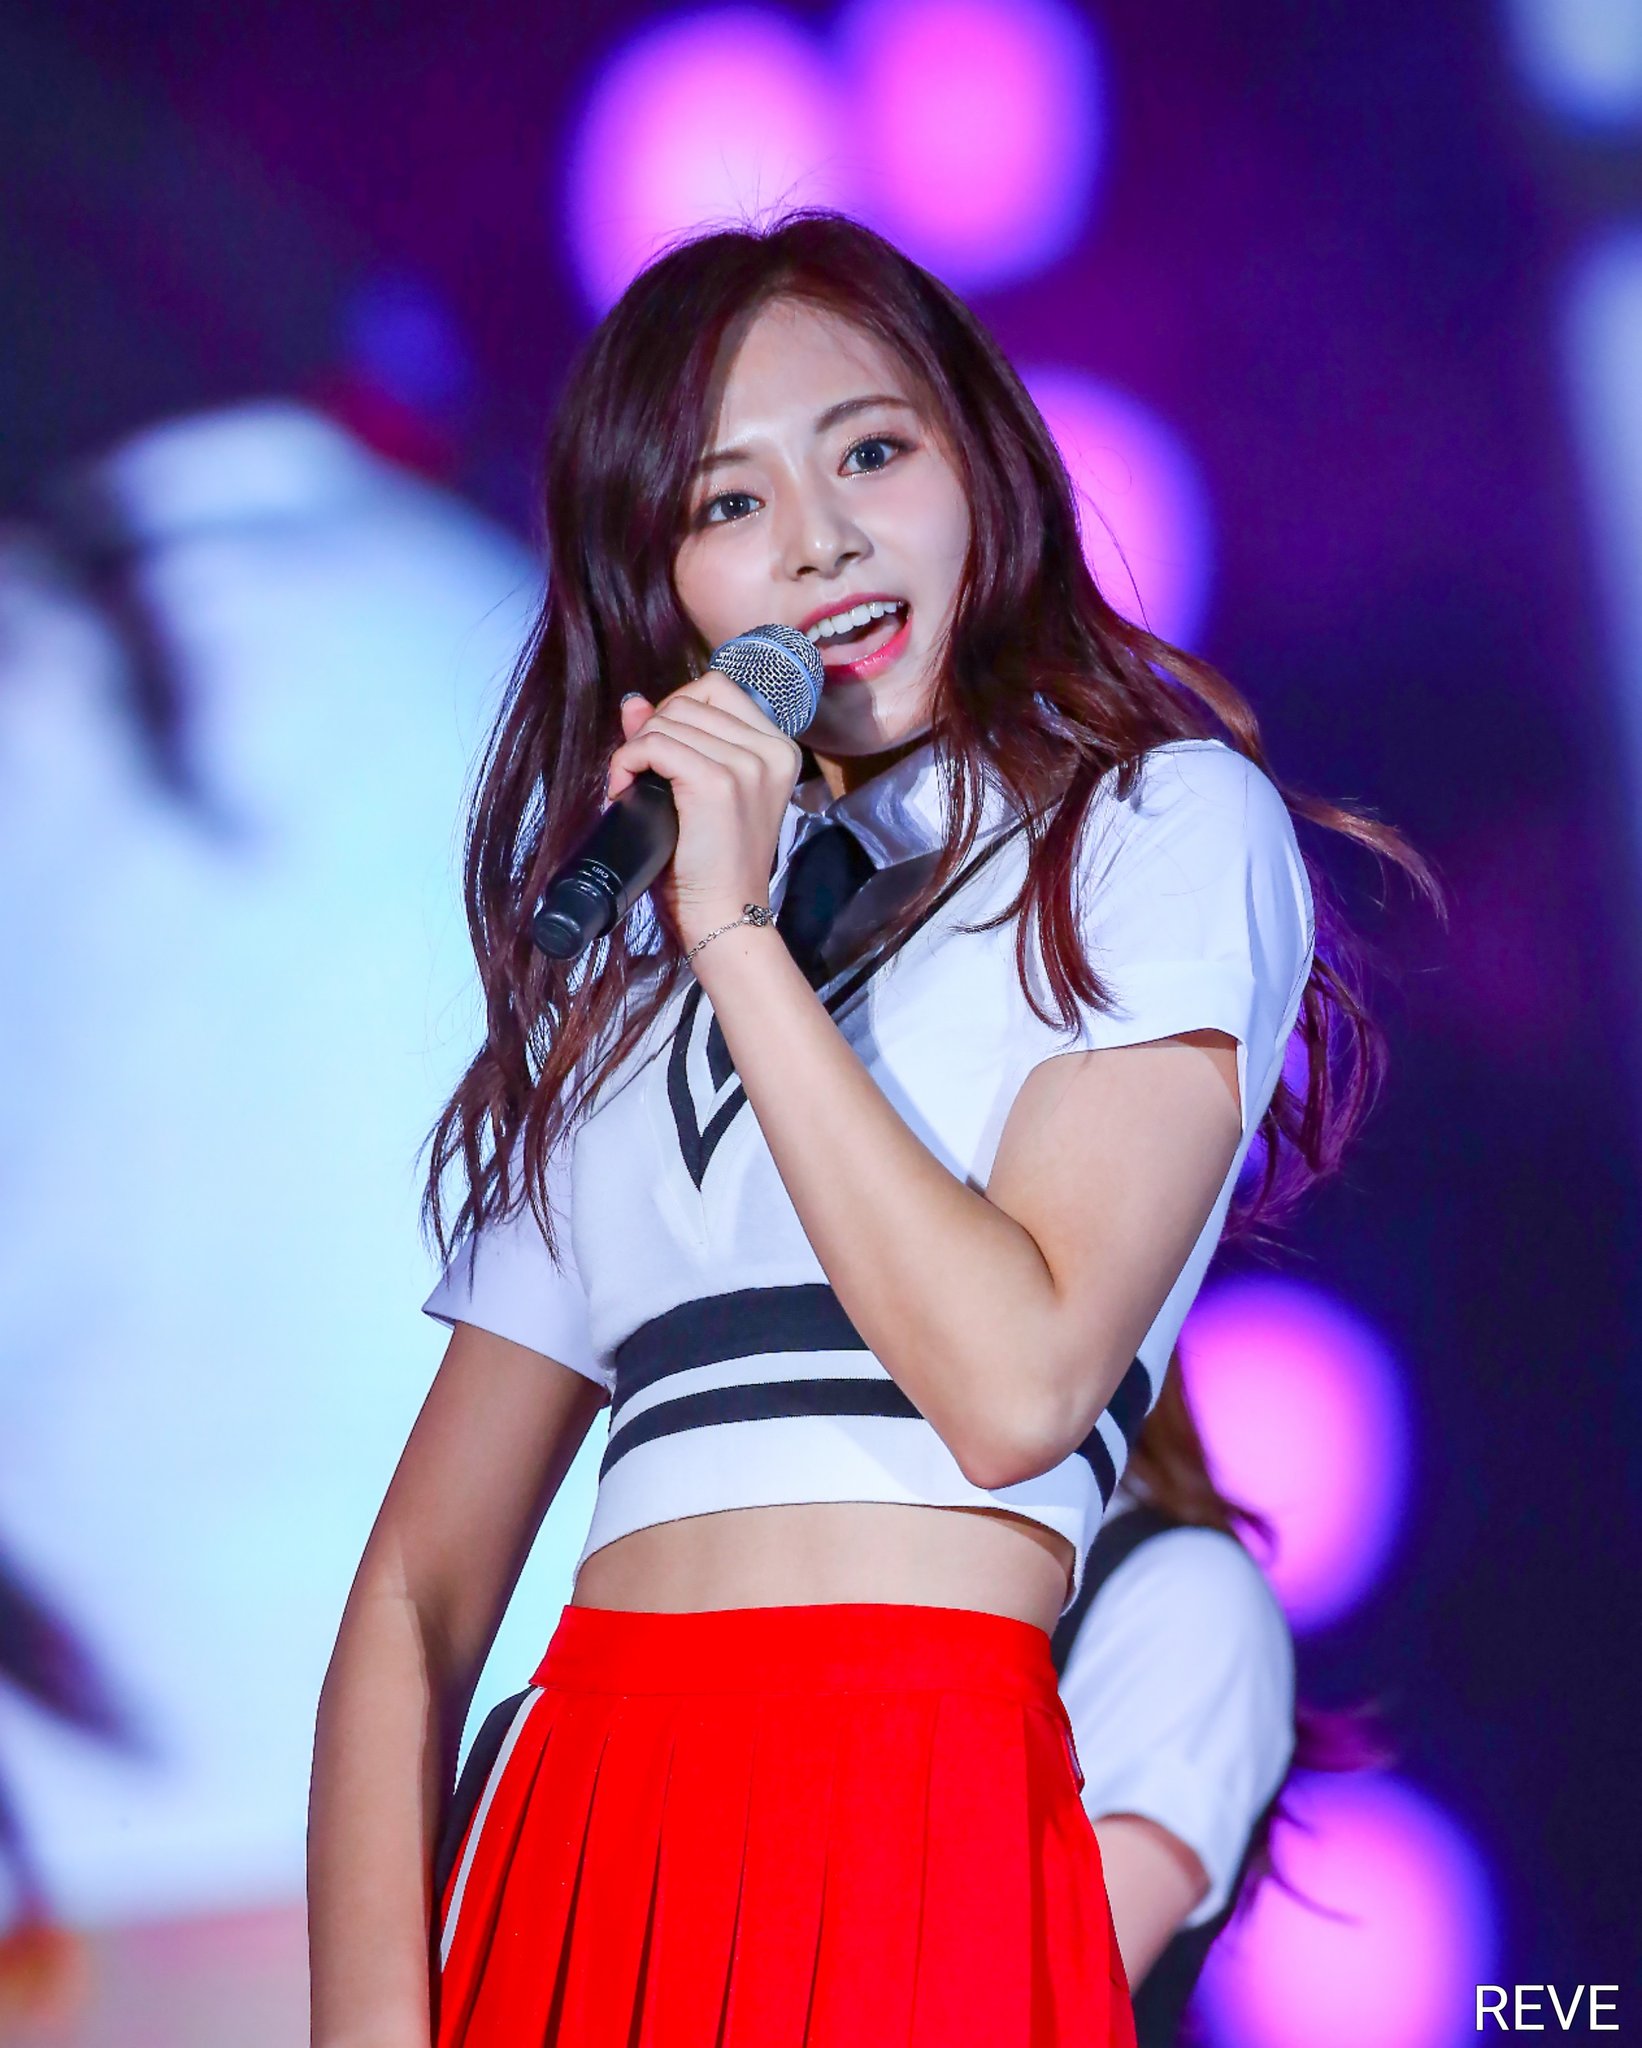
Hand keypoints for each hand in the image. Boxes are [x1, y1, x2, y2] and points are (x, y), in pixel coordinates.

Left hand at [606, 671, 801, 946]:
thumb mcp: (699, 791)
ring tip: (632, 788)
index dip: (678, 709)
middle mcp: (771, 750)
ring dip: (636, 750)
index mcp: (778, 749)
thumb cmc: (713, 864)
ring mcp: (747, 764)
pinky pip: (653, 745)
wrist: (726, 915)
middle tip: (644, 775)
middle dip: (654, 731)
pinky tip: (623, 790)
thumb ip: (673, 739)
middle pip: (689, 701)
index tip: (664, 751)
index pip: (718, 689)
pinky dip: (627, 763)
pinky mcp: (717, 782)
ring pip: (668, 721)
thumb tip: (634, 703)